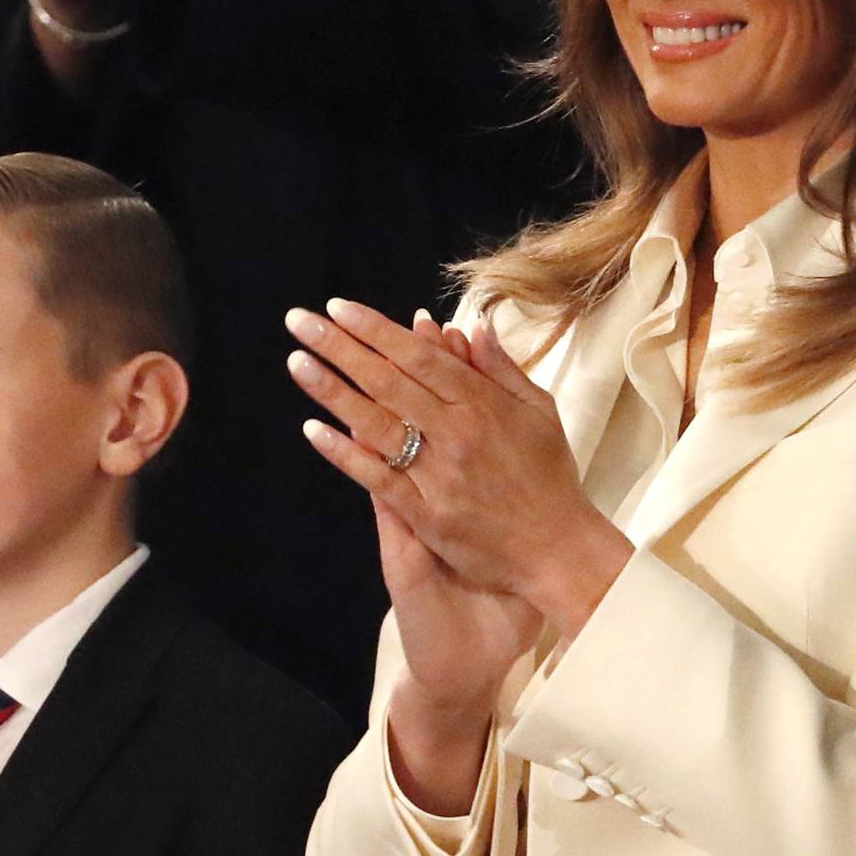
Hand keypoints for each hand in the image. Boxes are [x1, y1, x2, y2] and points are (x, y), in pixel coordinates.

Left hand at [285, 296, 631, 641]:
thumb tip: (471, 325)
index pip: (419, 355)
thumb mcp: (540, 411)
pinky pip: (378, 478)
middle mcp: (457, 433)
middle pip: (388, 380)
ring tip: (296, 362)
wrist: (559, 548)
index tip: (339, 307)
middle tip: (300, 321)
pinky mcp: (427, 514)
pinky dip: (345, 453)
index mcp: (483, 404)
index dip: (376, 329)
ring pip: (377, 423)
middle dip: (339, 347)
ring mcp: (439, 474)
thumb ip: (502, 368)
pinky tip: (313, 430)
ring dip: (332, 390)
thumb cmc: (551, 477)